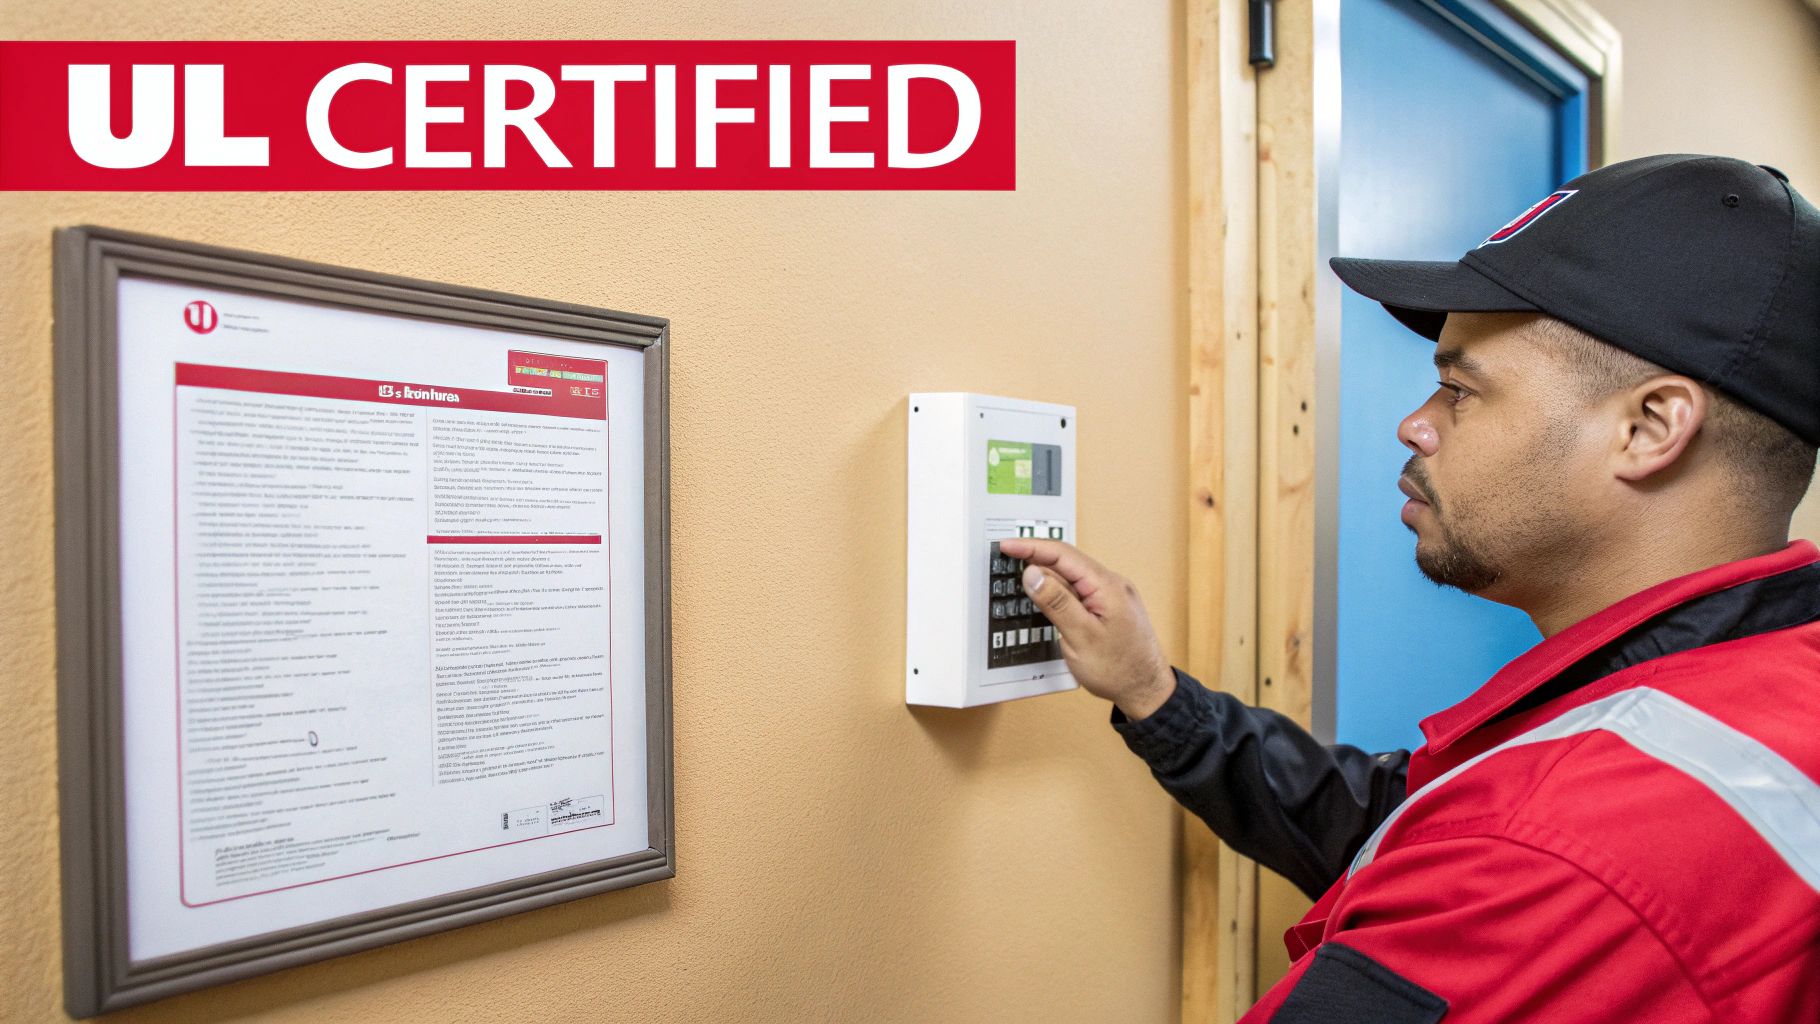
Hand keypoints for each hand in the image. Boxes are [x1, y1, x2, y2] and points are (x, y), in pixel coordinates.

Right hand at [996, 537, 1175, 719]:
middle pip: (1067, 562)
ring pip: (1072, 577)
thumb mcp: (1081, 637)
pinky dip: (1059, 590)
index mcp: (1107, 586)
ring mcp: (1111, 596)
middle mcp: (1112, 585)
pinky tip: (1046, 597)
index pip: (1063, 555)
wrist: (1145, 690)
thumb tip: (1032, 573)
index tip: (1007, 546)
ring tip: (1022, 580)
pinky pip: (1079, 590)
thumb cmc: (1119, 669)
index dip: (1031, 547)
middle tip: (1008, 559)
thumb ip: (1056, 602)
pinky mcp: (1108, 607)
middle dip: (1036, 558)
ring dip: (1047, 576)